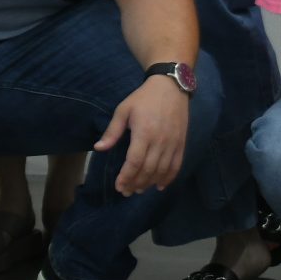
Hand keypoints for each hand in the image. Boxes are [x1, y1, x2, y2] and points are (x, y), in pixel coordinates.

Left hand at [95, 76, 191, 194]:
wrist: (171, 87)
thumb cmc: (143, 98)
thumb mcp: (124, 110)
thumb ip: (112, 131)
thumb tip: (99, 148)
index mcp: (144, 132)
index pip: (134, 162)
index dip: (126, 177)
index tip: (119, 186)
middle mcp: (160, 141)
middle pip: (148, 169)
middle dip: (136, 183)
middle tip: (126, 191)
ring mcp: (173, 143)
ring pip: (162, 170)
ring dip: (150, 183)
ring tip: (139, 189)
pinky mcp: (181, 143)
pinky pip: (176, 165)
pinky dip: (168, 178)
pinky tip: (160, 185)